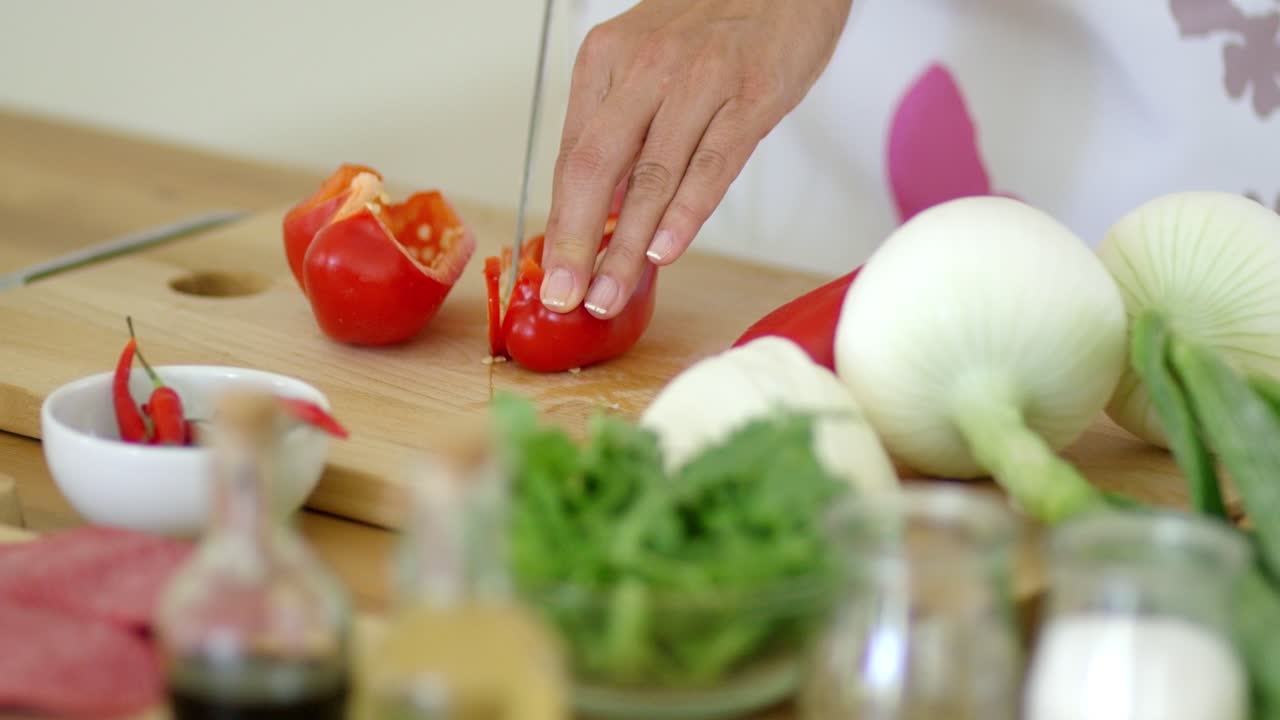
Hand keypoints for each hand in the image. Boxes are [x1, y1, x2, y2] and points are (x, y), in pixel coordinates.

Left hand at [539, 0, 854, 317]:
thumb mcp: (649, 61)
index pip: (573, 157)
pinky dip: (685, 213)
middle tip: (568, 296)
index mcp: (607, 59)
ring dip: (626, 247)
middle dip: (577, 243)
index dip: (560, 224)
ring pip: (652, 177)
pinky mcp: (751, 95)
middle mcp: (645, 66)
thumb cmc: (717, 26)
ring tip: (610, 294)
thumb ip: (624, 131)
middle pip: (597, 168)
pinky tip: (664, 251)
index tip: (555, 274)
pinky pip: (711, 165)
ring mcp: (699, 80)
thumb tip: (608, 211)